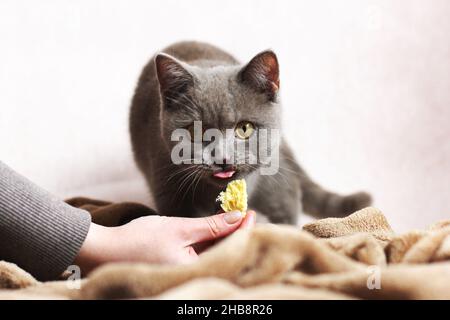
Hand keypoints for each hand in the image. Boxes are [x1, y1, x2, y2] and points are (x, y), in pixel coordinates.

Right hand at [74, 210, 255, 274]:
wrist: (104, 250)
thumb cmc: (138, 240)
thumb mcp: (179, 228)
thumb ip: (211, 225)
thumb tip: (238, 217)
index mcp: (194, 272)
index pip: (230, 248)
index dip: (243, 230)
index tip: (251, 212)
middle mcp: (192, 276)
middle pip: (224, 252)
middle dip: (236, 232)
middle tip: (246, 213)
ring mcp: (184, 273)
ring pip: (213, 253)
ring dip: (223, 235)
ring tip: (233, 217)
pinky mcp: (177, 268)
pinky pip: (200, 255)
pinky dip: (209, 241)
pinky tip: (215, 228)